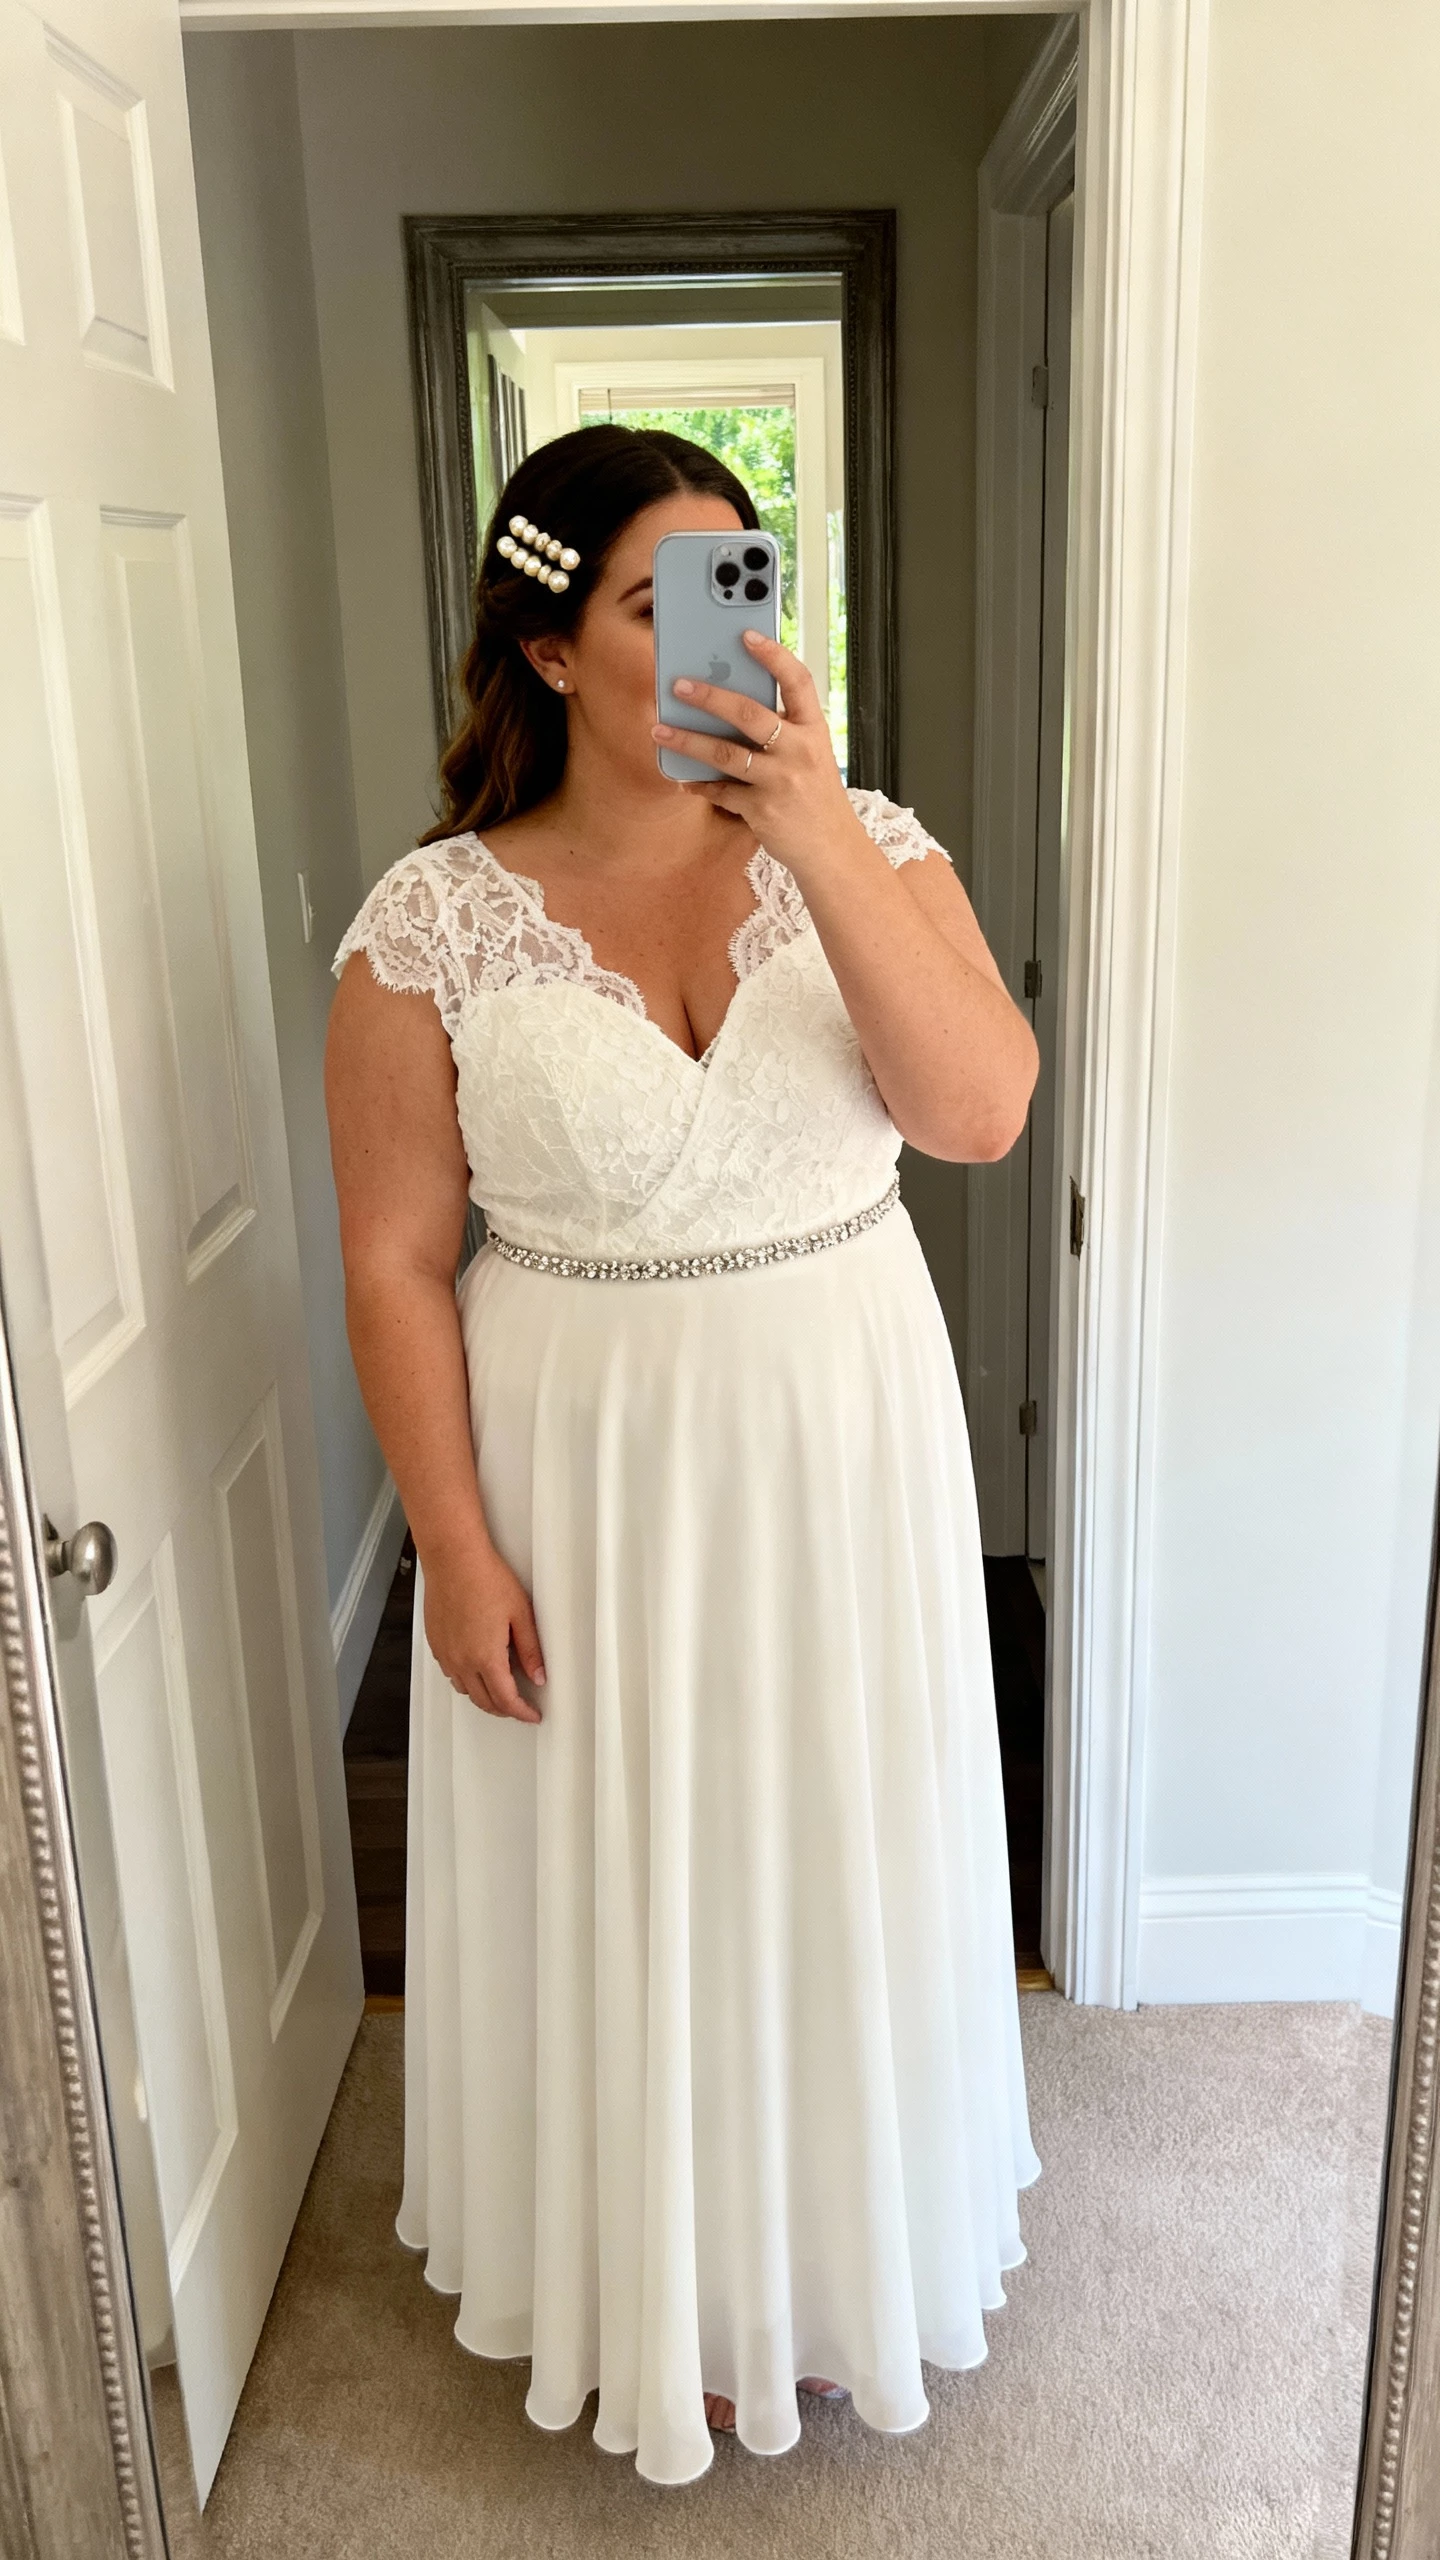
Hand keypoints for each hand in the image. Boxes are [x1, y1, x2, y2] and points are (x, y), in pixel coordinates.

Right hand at [421, 1540, 545, 1723]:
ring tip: (500, 1690)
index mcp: (486, 1657)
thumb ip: (530, 1650)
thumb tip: (538, 1675)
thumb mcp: (521, 1614)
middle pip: (484, 1701)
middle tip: (520, 1707)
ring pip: (465, 1690)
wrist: (453, 1559)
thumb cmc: (485, 1578)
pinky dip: (466, 1680)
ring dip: (484, 1697)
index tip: (532, 1714)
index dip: (522, 1712)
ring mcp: (446, 1653)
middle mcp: (462, 1660)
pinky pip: (451, 1673)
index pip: (506, 1700)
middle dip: (504, 1709)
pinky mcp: (435, 1643)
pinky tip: (476, 1669)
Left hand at [652, 630, 859, 878]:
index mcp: (814, 730)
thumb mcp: (811, 755)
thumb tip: (730, 704)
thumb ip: (782, 730)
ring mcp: (780, 782)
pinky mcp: (763, 811)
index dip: (773, 655)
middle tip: (678, 685)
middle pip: (749, 714)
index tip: (746, 635)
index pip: (798, 681)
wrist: (833, 848)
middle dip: (709, 696)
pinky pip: (721, 791)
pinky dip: (700, 785)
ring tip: (660, 730)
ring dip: (687, 741)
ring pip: (724, 754)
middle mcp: (799, 751)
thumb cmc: (816, 796)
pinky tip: (683, 779)